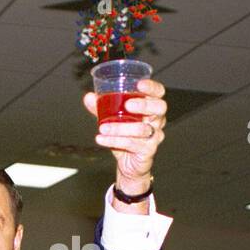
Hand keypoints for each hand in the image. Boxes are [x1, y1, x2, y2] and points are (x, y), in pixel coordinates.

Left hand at [82, 78, 166, 194]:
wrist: (128, 164)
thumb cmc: (124, 137)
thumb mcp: (112, 120)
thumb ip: (102, 108)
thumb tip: (89, 97)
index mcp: (151, 108)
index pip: (158, 93)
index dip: (152, 87)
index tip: (139, 84)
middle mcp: (157, 120)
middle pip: (159, 108)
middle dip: (144, 105)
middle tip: (127, 105)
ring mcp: (154, 136)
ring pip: (142, 129)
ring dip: (120, 128)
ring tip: (102, 127)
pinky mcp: (148, 150)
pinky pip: (132, 144)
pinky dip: (114, 141)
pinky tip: (101, 139)